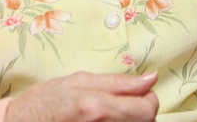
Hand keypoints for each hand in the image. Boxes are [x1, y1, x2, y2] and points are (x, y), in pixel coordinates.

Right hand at [4, 71, 158, 121]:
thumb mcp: (79, 81)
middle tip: (122, 105)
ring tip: (109, 114)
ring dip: (130, 121)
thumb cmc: (45, 101)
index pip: (147, 109)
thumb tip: (151, 79)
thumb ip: (118, 82)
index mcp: (96, 107)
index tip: (138, 94)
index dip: (148, 99)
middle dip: (140, 112)